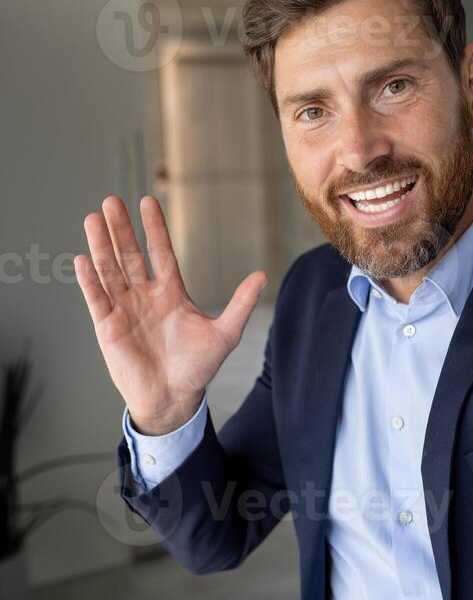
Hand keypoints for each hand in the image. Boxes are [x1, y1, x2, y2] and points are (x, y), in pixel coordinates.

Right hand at [75, 195, 267, 434]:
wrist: (174, 398)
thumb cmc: (197, 368)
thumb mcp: (225, 334)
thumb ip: (240, 304)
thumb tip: (262, 276)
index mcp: (171, 292)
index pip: (160, 252)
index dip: (154, 228)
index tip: (148, 201)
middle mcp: (145, 295)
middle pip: (130, 255)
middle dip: (121, 228)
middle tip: (111, 201)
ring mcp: (124, 309)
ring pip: (110, 270)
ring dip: (101, 245)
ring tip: (93, 219)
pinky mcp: (107, 327)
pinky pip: (96, 298)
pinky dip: (90, 280)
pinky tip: (83, 259)